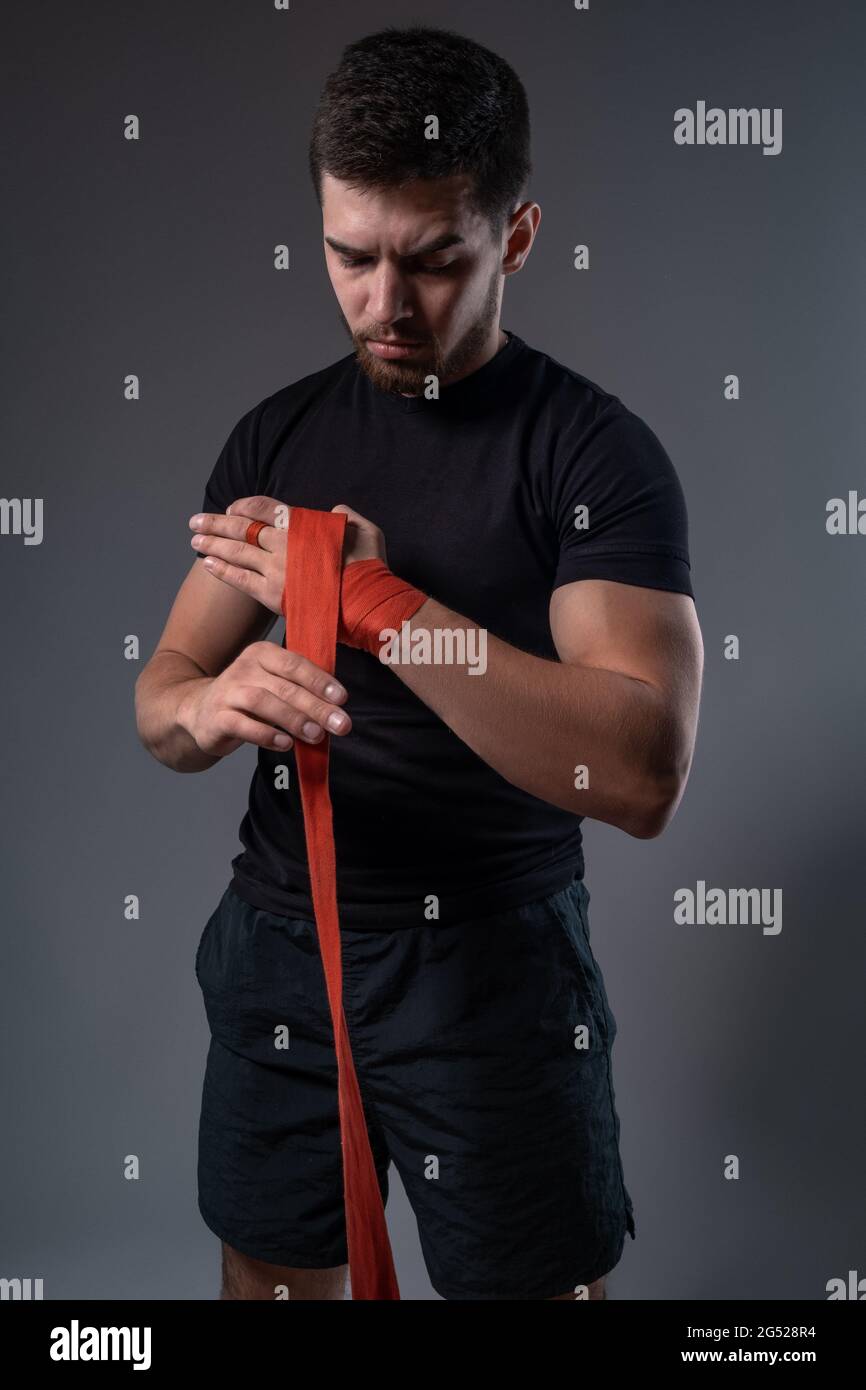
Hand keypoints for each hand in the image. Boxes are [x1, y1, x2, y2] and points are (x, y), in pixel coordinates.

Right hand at [178, 641, 351, 757]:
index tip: (342, 699)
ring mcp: (227, 692)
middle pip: (284, 686)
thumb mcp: (271, 682)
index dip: (320, 681)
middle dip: (316, 706)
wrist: (198, 711)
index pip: (295, 664)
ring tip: (316, 735)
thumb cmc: (248, 697)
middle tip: (340, 724)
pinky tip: (285, 744)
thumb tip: (337, 707)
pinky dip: (266, 735)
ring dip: (293, 719)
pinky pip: (243, 725)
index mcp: (262, 654)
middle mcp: (243, 668)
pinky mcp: (216, 718)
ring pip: (263, 702)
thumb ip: (299, 688)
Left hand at [188, 496, 386, 614]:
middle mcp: (284, 544)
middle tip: (197, 521)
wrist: (367, 605)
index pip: (265, 508)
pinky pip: (240, 580)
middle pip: (242, 528)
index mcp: (303, 525)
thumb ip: (347, 517)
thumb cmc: (370, 569)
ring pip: (236, 552)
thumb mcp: (365, 531)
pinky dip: (222, 570)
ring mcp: (276, 570)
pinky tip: (207, 563)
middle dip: (216, 523)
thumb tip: (335, 510)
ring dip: (212, 544)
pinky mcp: (273, 595)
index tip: (231, 508)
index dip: (244, 506)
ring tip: (195, 540)